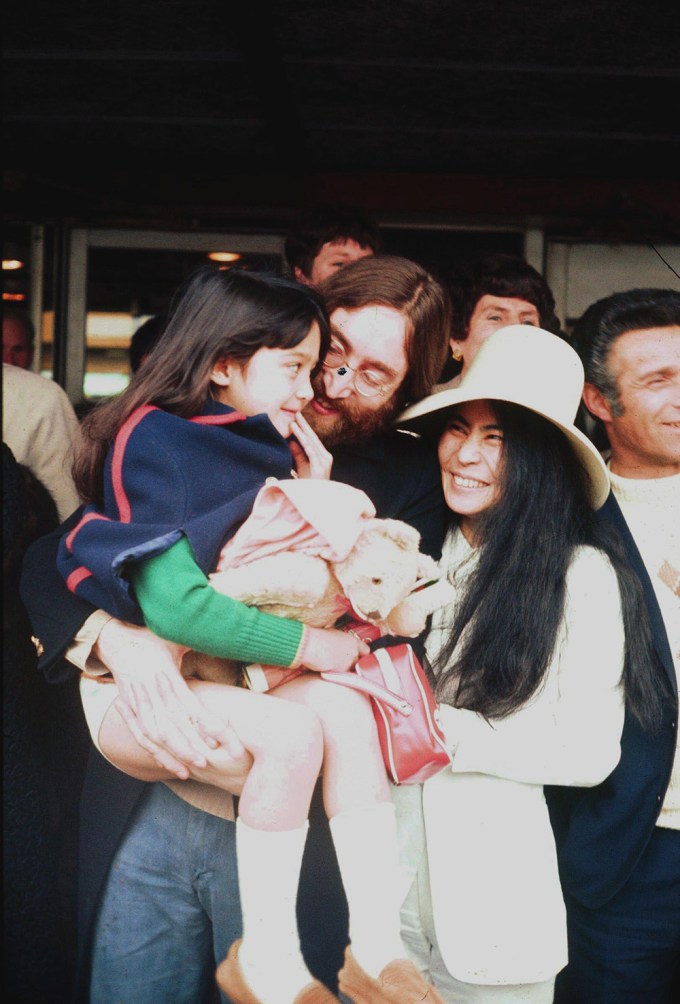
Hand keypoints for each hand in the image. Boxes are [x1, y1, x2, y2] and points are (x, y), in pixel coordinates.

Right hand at [95, 619, 234, 778]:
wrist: (117, 640)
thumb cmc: (151, 638)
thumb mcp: (176, 638)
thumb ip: (199, 642)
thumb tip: (225, 638)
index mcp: (165, 674)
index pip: (185, 703)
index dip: (199, 723)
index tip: (215, 739)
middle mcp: (151, 691)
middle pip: (169, 725)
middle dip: (186, 746)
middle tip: (205, 761)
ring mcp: (138, 702)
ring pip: (154, 734)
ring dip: (171, 754)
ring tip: (190, 770)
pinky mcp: (130, 710)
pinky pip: (141, 736)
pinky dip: (155, 753)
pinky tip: (171, 765)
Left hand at [289, 413, 332, 478]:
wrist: (315, 500)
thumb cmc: (309, 484)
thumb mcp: (302, 466)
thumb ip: (298, 454)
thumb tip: (291, 441)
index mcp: (322, 456)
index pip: (312, 439)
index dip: (304, 428)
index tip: (297, 418)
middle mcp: (325, 457)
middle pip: (313, 438)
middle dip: (304, 425)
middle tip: (296, 413)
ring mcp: (324, 462)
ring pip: (311, 443)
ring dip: (302, 431)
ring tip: (293, 422)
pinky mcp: (320, 467)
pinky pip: (311, 452)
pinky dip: (304, 442)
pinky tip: (298, 435)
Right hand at [297, 625, 369, 672]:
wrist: (311, 645)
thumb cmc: (319, 637)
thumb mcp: (336, 634)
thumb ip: (344, 642)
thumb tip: (343, 646)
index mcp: (354, 642)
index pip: (366, 651)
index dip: (361, 654)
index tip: (358, 655)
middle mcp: (354, 654)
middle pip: (358, 662)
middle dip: (351, 661)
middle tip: (340, 659)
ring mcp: (348, 664)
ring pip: (350, 669)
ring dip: (344, 668)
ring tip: (332, 662)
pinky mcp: (340, 673)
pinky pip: (342, 674)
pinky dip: (336, 672)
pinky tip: (328, 666)